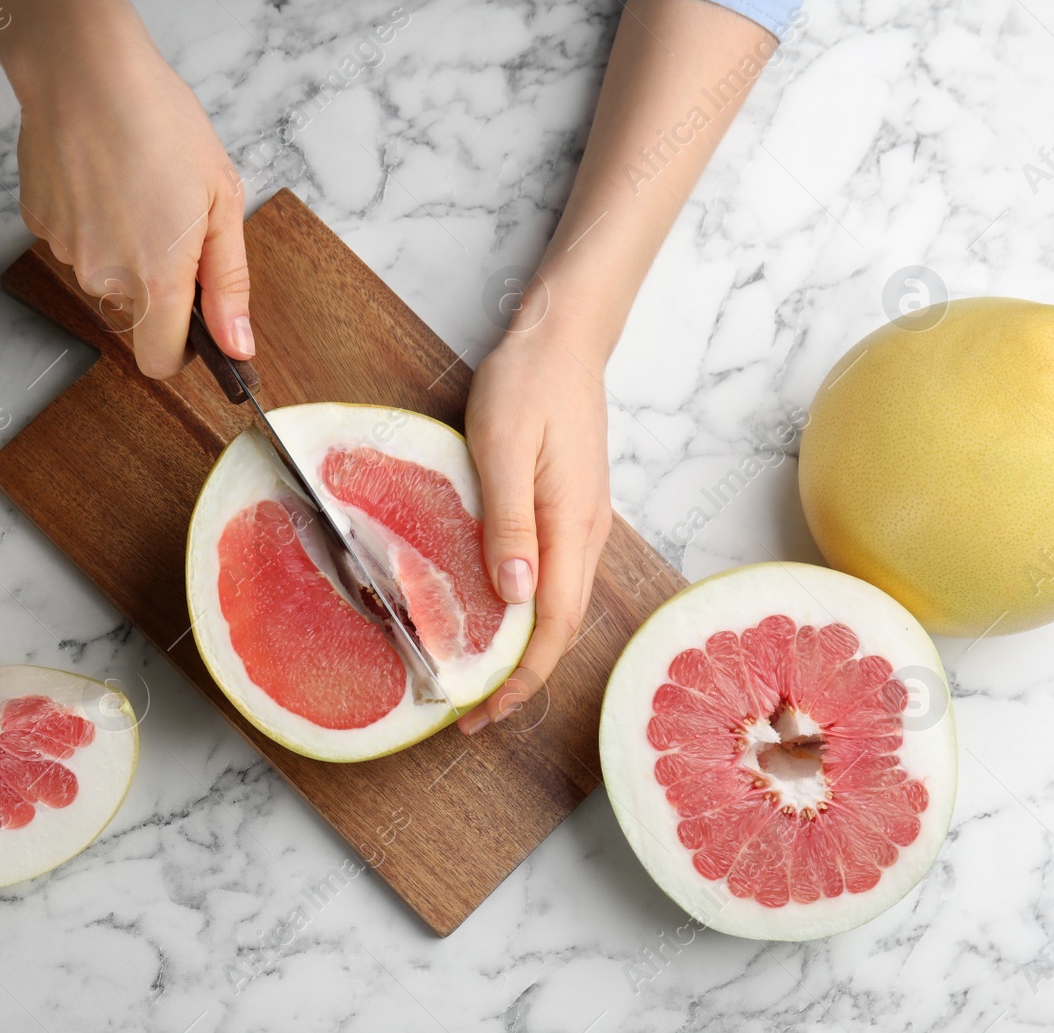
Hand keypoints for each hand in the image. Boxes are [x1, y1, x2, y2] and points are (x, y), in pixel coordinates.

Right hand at [0, 0, 251, 376]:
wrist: (86, 68)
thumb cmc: (161, 123)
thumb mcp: (222, 202)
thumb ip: (228, 283)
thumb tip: (237, 346)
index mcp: (155, 279)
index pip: (160, 362)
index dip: (182, 348)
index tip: (195, 318)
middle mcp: (102, 276)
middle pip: (135, 309)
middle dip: (157, 278)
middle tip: (174, 213)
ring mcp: (64, 251)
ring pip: (104, 271)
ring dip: (124, 244)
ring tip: (137, 183)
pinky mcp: (38, 222)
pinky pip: (76, 239)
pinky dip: (93, 218)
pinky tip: (104, 175)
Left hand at [456, 294, 612, 734]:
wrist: (562, 340)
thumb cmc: (528, 385)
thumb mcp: (504, 449)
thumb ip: (509, 524)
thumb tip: (515, 596)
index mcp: (572, 527)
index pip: (552, 626)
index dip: (521, 679)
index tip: (482, 713)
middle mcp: (585, 535)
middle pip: (558, 627)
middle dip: (519, 677)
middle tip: (468, 711)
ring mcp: (580, 524)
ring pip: (555, 605)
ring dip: (520, 648)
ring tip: (475, 674)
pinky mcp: (567, 511)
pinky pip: (550, 577)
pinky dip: (522, 611)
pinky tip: (491, 614)